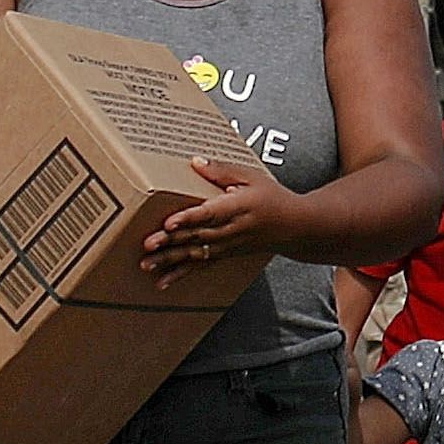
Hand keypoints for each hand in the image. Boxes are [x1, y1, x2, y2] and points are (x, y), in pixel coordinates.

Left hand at [146, 157, 298, 283]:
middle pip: (196, 236)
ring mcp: (227, 245)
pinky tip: (162, 281)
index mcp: (237, 207)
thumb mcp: (252, 177)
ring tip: (147, 264)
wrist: (296, 227)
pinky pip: (200, 266)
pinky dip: (181, 275)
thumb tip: (195, 162)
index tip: (169, 222)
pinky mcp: (224, 255)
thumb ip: (222, 170)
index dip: (189, 218)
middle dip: (171, 242)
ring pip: (194, 254)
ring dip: (170, 260)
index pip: (210, 213)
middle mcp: (231, 230)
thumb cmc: (274, 198)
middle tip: (148, 244)